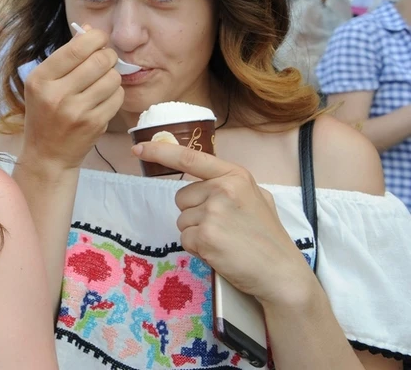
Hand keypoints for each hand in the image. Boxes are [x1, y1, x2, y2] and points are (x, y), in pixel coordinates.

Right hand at [21, 25, 123, 168]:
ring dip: (112, 76)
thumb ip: (66, 56)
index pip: (76, 48)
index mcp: (40, 79)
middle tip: (105, 60)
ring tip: (102, 82)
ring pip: (112, 77)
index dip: (95, 38)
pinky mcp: (94, 124)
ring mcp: (76, 111)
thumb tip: (89, 30)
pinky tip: (104, 98)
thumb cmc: (46, 113)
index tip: (100, 39)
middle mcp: (56, 94)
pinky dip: (115, 94)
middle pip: (99, 60)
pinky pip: (117, 97)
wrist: (47, 154)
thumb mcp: (45, 83)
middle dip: (107, 56)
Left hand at [133, 141, 314, 307]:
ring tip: (224, 241)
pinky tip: (220, 252)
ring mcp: (213, 212)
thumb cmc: (267, 237)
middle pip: (181, 198)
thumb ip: (228, 184)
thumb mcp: (256, 197)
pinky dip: (197, 249)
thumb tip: (198, 175)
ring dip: (197, 233)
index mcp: (235, 175)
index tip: (139, 147)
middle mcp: (222, 189)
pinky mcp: (205, 236)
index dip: (160, 151)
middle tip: (223, 228)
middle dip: (195, 214)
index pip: (189, 158)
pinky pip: (184, 239)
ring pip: (182, 220)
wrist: (281, 273)